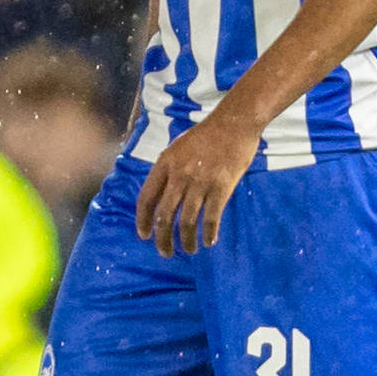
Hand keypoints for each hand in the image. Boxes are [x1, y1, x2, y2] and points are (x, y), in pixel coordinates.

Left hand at [133, 115, 256, 255]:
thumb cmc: (205, 135)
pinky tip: (208, 242)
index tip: (144, 235)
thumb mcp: (176, 147)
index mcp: (164, 164)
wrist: (234, 123)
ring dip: (186, 240)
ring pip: (186, 221)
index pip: (146, 198)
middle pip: (164, 215)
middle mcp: (179, 175)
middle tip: (165, 252)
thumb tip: (160, 193)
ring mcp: (200, 182)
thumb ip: (167, 170)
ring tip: (189, 250)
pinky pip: (211, 217)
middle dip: (162, 238)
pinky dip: (208, 233)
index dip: (142, 220)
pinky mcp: (221, 187)